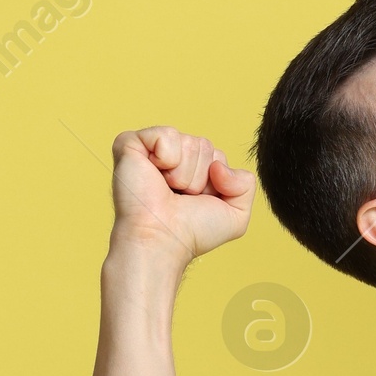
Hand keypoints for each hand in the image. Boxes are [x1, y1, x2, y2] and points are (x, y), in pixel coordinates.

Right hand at [108, 126, 255, 264]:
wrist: (163, 239)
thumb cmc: (191, 232)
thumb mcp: (236, 215)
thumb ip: (246, 185)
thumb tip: (220, 165)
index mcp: (190, 168)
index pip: (217, 155)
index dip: (214, 181)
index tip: (196, 201)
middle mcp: (170, 157)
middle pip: (204, 145)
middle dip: (199, 176)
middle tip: (179, 196)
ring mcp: (149, 149)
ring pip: (189, 142)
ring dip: (184, 173)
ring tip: (167, 190)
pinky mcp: (130, 144)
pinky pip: (166, 135)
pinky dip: (167, 158)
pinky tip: (155, 174)